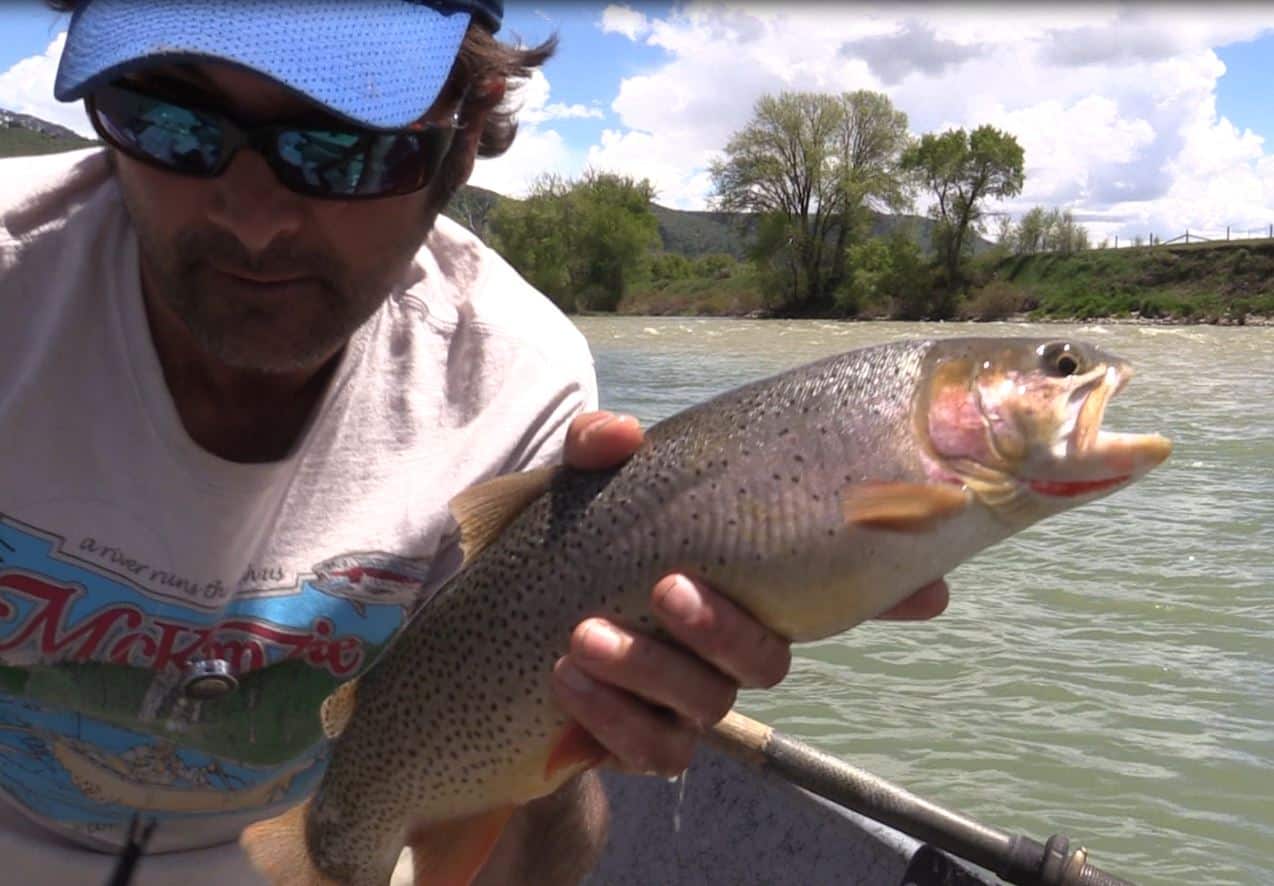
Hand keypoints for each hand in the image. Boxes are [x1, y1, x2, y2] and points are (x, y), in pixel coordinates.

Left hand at [550, 411, 947, 776]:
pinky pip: (655, 753)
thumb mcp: (570, 494)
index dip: (888, 592)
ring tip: (582, 635)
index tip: (930, 591)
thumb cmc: (556, 550)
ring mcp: (688, 698)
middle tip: (669, 586)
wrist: (493, 638)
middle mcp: (724, 644)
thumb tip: (624, 434)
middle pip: (766, 657)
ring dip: (649, 670)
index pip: (825, 588)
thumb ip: (594, 453)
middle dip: (723, 627)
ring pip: (708, 705)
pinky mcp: (644, 742)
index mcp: (732, 580)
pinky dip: (612, 719)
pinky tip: (567, 678)